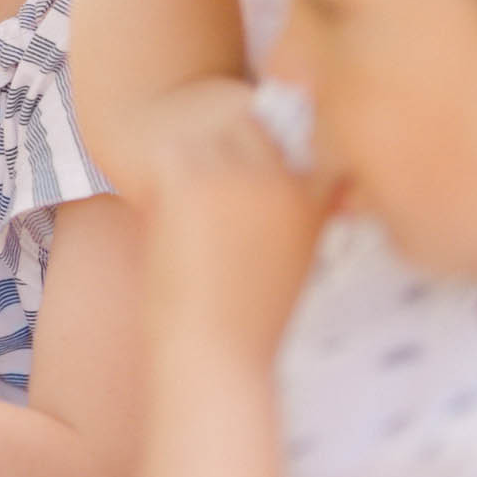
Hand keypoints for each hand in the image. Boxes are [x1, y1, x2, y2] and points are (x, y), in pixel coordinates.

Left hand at [139, 81, 338, 366]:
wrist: (213, 353)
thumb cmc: (253, 316)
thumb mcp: (298, 257)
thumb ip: (307, 208)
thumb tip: (305, 174)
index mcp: (312, 197)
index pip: (304, 135)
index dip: (279, 140)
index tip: (259, 155)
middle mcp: (279, 177)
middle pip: (250, 123)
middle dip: (232, 143)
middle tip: (210, 186)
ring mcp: (233, 174)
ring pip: (208, 134)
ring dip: (196, 158)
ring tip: (191, 208)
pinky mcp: (188, 180)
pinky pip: (171, 153)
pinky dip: (164, 175)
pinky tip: (166, 212)